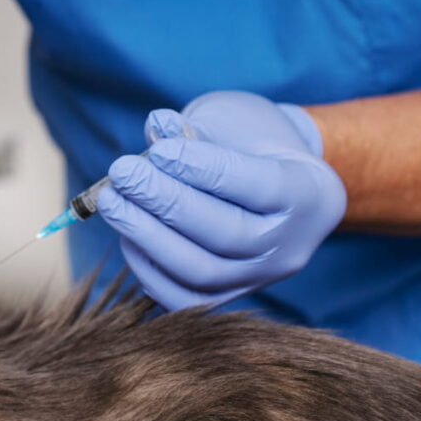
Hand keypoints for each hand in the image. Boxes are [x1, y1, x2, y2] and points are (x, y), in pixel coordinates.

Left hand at [97, 91, 345, 309]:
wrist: (280, 189)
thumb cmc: (255, 147)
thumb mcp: (236, 123)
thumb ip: (199, 128)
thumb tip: (155, 128)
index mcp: (307, 193)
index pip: (252, 184)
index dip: (200, 167)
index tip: (158, 149)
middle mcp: (289, 245)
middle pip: (225, 232)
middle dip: (165, 202)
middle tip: (122, 174)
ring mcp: (259, 278)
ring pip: (201, 270)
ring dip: (147, 235)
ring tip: (112, 201)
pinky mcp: (228, 297)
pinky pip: (183, 296)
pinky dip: (148, 267)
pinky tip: (125, 234)